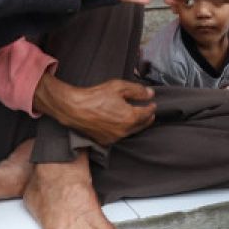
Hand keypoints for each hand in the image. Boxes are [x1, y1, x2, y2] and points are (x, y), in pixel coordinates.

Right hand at [34, 73, 155, 145]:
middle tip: (150, 114)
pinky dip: (124, 130)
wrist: (75, 108)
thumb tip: (150, 94)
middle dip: (147, 119)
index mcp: (130, 117)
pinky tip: (123, 124)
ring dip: (136, 125)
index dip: (151, 108)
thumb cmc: (96, 96)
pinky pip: (119, 136)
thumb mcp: (119, 87)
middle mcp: (124, 131)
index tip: (153, 104)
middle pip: (141, 126)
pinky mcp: (105, 141)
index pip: (147, 114)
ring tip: (137, 118)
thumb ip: (137, 91)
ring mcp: (114, 138)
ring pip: (131, 132)